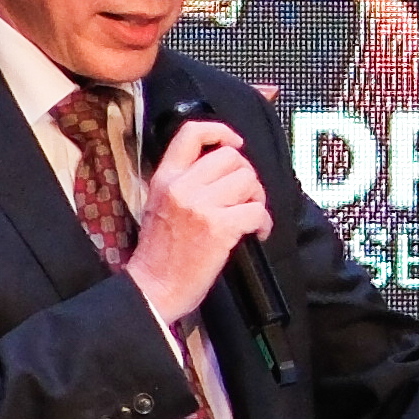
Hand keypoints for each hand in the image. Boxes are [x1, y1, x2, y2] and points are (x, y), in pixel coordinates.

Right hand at [129, 116, 270, 321]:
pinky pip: (257, 211)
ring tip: (249, 216)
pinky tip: (258, 233)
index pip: (191, 133)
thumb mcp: (160, 205)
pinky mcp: (219, 228)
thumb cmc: (160, 253)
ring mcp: (200, 206)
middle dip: (246, 175)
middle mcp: (182, 186)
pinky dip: (264, 223)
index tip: (234, 143)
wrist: (153, 288)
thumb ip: (184, 182)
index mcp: (165, 178)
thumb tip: (222, 169)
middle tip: (245, 197)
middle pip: (232, 157)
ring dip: (257, 198)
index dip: (220, 130)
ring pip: (248, 181)